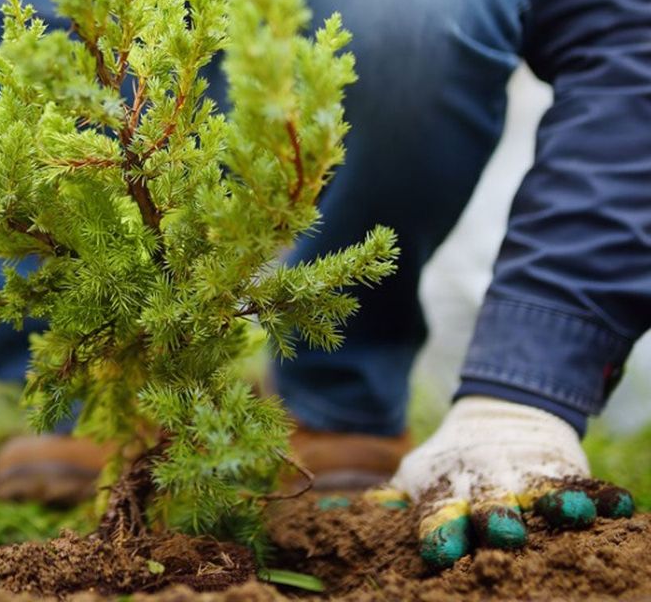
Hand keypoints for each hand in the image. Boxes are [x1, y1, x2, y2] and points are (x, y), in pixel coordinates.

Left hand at [373, 396, 633, 567]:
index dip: (439, 531)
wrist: (497, 416)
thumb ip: (391, 500)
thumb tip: (345, 514)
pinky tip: (620, 506)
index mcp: (448, 493)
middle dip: (495, 519)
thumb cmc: (451, 465)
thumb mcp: (419, 477)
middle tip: (502, 532)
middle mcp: (488, 486)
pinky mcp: (563, 471)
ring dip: (555, 505)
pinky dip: (603, 496)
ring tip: (569, 513)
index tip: (439, 549)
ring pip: (542, 494)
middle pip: (491, 506)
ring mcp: (527, 478)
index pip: (440, 514)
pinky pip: (587, 485)